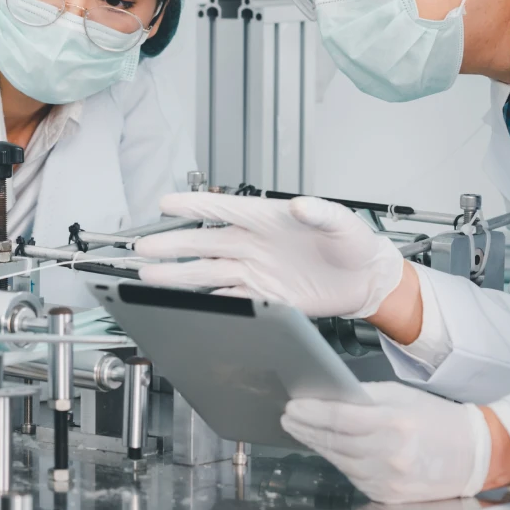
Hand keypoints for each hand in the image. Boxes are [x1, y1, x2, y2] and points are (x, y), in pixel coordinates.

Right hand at [135, 192, 405, 318]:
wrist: (365, 280)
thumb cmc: (355, 244)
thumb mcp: (343, 223)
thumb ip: (321, 214)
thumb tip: (301, 206)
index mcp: (267, 218)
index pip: (223, 208)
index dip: (193, 205)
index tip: (166, 204)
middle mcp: (255, 243)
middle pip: (204, 243)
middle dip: (172, 245)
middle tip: (144, 248)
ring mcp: (256, 271)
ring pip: (208, 272)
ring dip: (179, 275)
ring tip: (150, 276)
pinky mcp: (265, 297)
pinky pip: (229, 299)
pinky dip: (208, 302)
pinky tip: (187, 305)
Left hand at [281, 382, 491, 503]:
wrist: (473, 456)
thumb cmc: (438, 420)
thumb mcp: (400, 396)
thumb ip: (363, 397)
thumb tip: (327, 396)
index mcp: (394, 425)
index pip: (339, 418)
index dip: (311, 412)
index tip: (293, 405)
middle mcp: (390, 456)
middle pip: (334, 441)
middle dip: (306, 428)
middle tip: (289, 418)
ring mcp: (388, 480)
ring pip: (339, 461)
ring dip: (316, 445)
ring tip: (301, 430)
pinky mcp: (388, 496)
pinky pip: (353, 477)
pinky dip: (338, 461)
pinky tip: (327, 449)